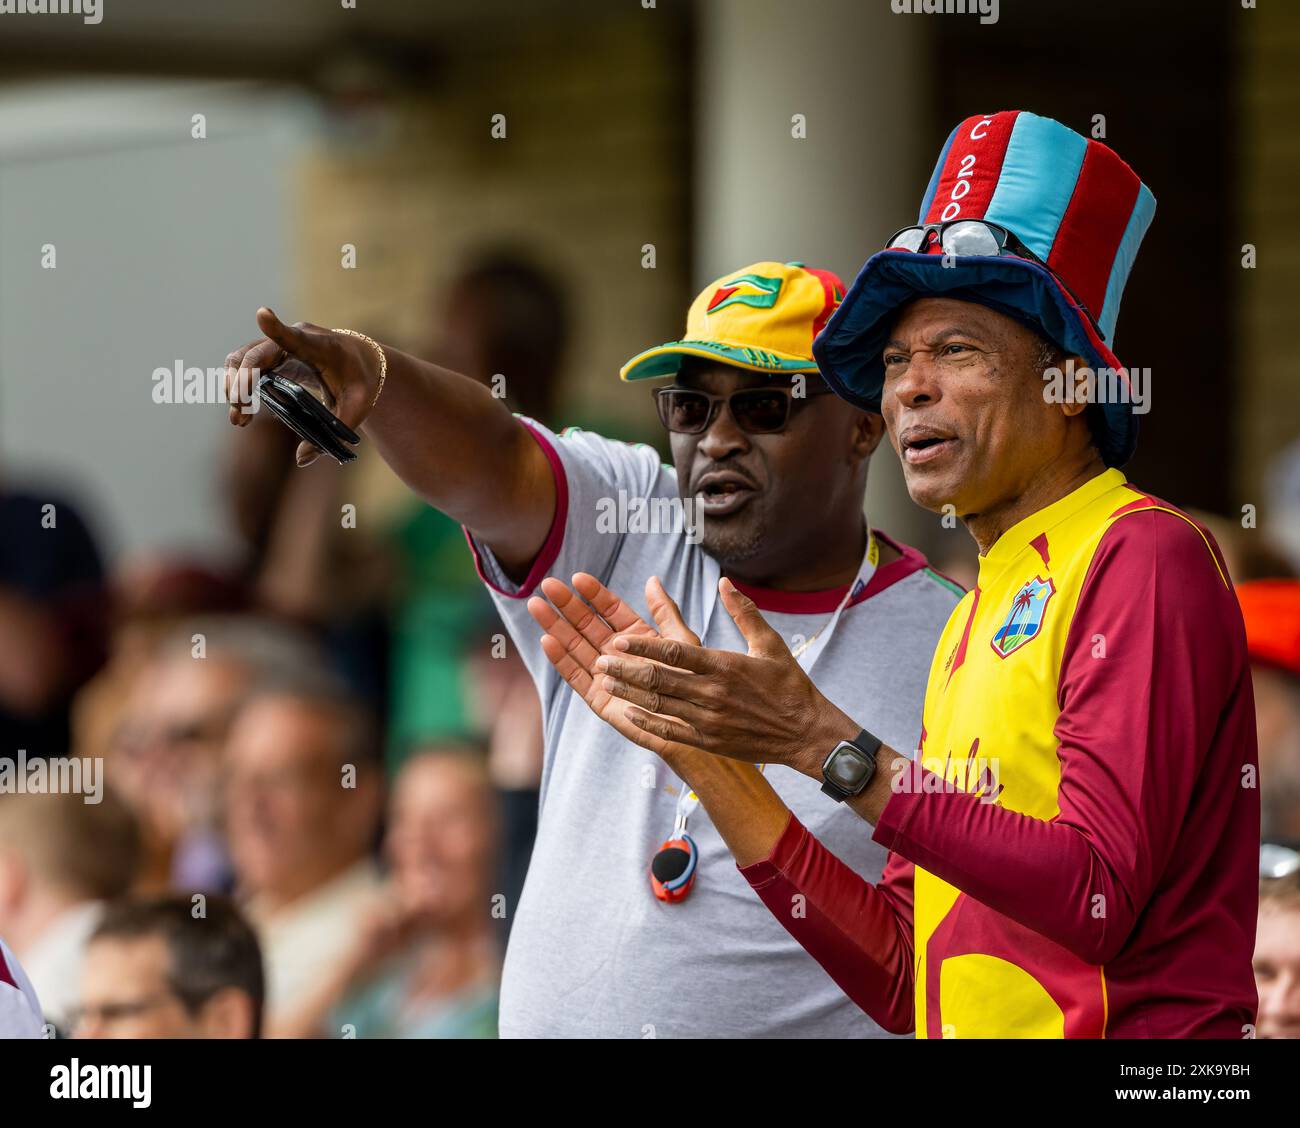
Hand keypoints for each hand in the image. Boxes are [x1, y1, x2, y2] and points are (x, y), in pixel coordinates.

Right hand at [223, 307, 382, 466]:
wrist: (362, 361)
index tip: (262, 313)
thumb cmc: (362, 381)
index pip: (296, 336)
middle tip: (240, 411)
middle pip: (256, 353)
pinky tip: (242, 413)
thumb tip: (302, 460)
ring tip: (239, 419)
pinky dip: (237, 387)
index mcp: (322, 347)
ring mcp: (279, 345)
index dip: (277, 327)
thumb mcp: (359, 408)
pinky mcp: (271, 355)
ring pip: (242, 358)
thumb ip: (336, 431)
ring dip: (234, 386)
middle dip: (242, 381)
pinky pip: (244, 366)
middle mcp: (295, 339)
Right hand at [527, 573, 712, 775]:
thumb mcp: (680, 642)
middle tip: (547, 585)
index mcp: (635, 636)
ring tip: (536, 606)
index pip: (609, 609)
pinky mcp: (598, 697)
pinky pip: (575, 675)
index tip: (577, 578)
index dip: (594, 594)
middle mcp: (616, 653)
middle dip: (566, 605)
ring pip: (574, 645)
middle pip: (586, 624)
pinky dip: (561, 658)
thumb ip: (665, 612)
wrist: (691, 724)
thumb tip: (652, 580)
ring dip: (555, 626)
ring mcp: (605, 674)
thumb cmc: (691, 684)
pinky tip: (547, 640)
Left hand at [595, 576, 856, 772]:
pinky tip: (627, 712)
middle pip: (658, 680)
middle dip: (625, 670)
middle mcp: (712, 694)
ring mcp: (708, 720)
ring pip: (658, 705)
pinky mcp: (708, 740)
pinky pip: (669, 730)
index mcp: (724, 666)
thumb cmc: (789, 685)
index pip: (674, 653)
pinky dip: (646, 721)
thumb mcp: (770, 643)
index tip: (619, 640)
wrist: (805, 733)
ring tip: (604, 682)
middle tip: (600, 660)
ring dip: (628, 693)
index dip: (642, 647)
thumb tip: (724, 581)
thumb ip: (744, 611)